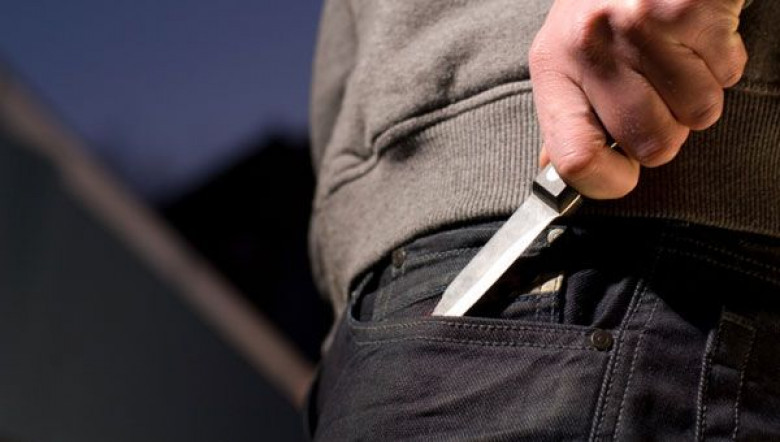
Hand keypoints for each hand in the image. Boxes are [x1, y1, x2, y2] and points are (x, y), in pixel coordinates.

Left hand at [529, 0, 747, 198]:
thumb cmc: (606, 10)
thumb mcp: (569, 58)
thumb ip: (569, 118)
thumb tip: (569, 177)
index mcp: (552, 67)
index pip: (573, 159)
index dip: (607, 183)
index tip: (623, 176)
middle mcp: (589, 45)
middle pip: (649, 145)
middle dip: (666, 133)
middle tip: (657, 96)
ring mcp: (638, 24)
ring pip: (697, 114)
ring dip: (698, 95)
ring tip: (676, 58)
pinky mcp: (687, 7)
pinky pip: (728, 74)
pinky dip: (722, 62)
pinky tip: (696, 37)